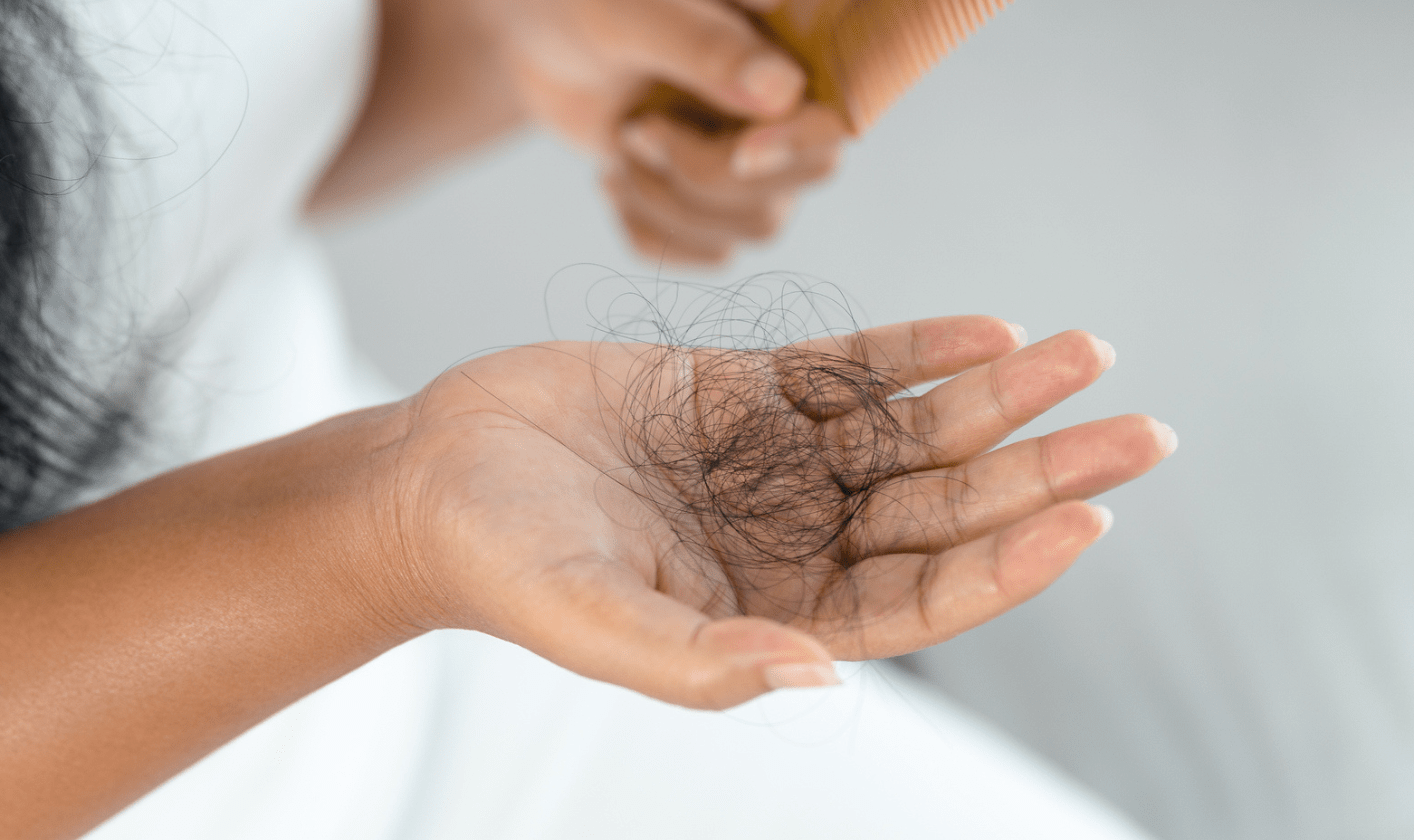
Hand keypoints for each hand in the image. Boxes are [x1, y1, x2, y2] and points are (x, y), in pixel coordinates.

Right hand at [382, 317, 1174, 708]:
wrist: (429, 477)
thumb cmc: (503, 567)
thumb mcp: (598, 625)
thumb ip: (703, 664)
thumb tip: (818, 677)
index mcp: (776, 612)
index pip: (922, 598)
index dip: (1004, 562)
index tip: (1082, 517)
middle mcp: (791, 539)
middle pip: (943, 507)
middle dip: (1040, 470)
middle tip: (1142, 433)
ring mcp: (771, 461)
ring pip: (912, 431)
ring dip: (1000, 399)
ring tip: (1086, 355)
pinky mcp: (739, 390)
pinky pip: (849, 368)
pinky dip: (915, 348)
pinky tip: (987, 332)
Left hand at [472, 0, 846, 263]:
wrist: (536, 37)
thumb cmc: (586, 4)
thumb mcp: (634, 16)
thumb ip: (705, 49)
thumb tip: (783, 92)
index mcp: (790, 47)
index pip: (834, 121)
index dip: (796, 147)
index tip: (740, 151)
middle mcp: (786, 108)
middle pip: (795, 186)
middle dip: (701, 177)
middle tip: (637, 131)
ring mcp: (753, 158)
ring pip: (750, 230)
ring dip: (667, 202)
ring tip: (623, 144)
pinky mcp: (712, 197)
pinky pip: (708, 252)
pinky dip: (650, 229)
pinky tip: (616, 179)